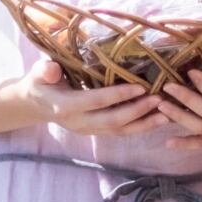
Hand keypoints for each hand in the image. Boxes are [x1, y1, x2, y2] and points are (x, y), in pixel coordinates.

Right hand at [21, 56, 172, 142]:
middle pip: (113, 121)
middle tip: (160, 100)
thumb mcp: (38, 74)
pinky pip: (120, 132)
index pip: (97, 102)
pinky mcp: (96, 131)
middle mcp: (80, 123)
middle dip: (138, 112)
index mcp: (67, 106)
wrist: (35, 104)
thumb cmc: (40, 83)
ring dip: (144, 124)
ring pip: (120, 131)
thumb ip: (45, 71)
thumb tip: (51, 70)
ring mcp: (88, 130)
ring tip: (166, 115)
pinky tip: (157, 120)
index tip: (141, 87)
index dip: (119, 95)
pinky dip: (139, 127)